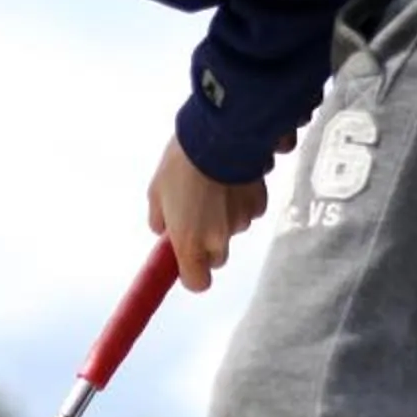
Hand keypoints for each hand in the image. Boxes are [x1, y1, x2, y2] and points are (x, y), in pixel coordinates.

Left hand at [148, 136, 270, 293]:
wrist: (219, 134)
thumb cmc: (180, 163)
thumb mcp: (157, 190)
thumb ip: (159, 218)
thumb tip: (162, 230)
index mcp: (189, 241)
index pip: (197, 282)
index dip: (193, 274)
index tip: (187, 261)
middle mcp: (218, 239)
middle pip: (217, 257)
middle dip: (209, 242)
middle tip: (198, 214)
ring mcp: (241, 221)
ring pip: (234, 229)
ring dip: (226, 215)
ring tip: (214, 185)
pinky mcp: (259, 202)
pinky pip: (250, 208)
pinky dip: (243, 198)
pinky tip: (233, 175)